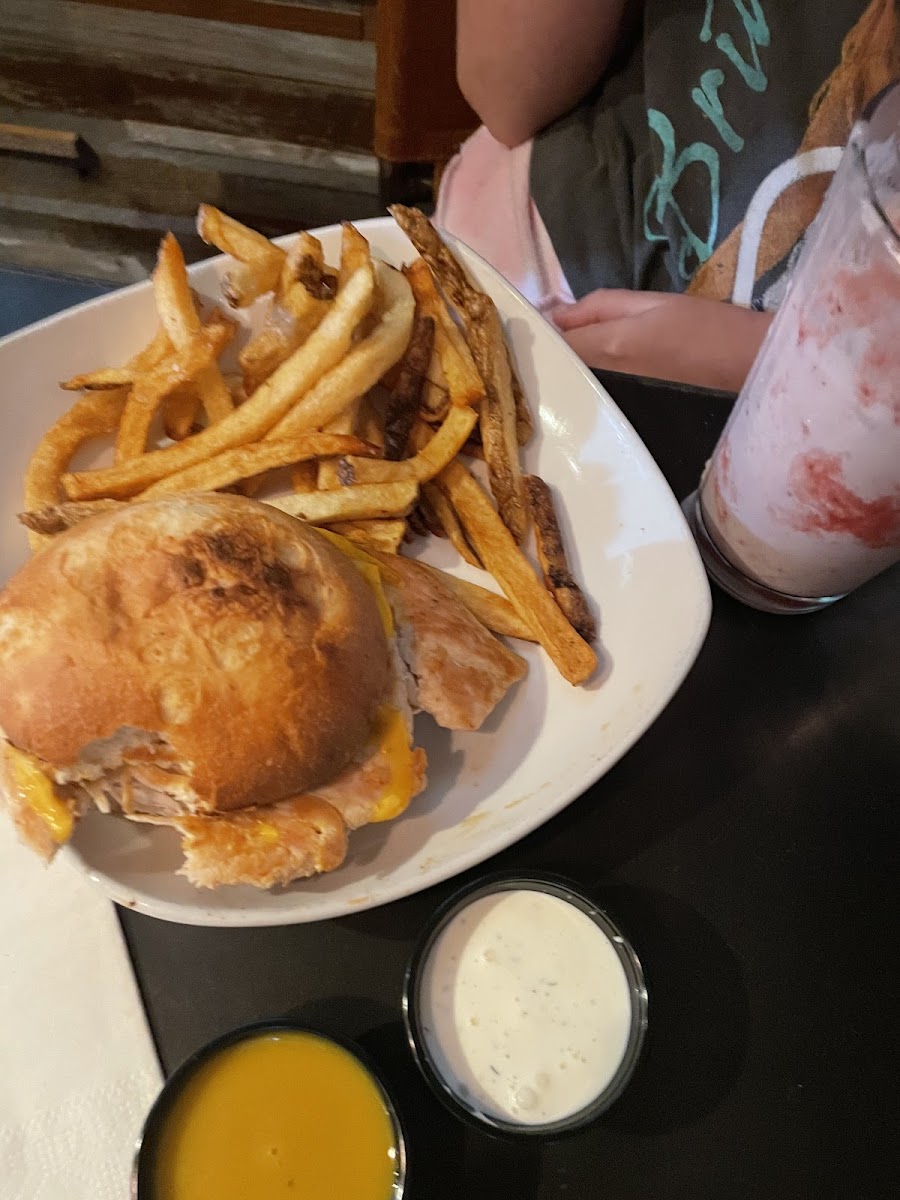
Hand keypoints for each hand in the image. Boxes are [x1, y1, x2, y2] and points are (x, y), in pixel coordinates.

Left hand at [551, 290, 772, 392]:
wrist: (749, 369)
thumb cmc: (707, 327)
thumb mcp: (653, 302)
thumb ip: (600, 307)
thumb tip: (556, 314)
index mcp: (610, 347)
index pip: (553, 343)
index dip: (537, 331)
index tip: (525, 318)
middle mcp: (605, 379)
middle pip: (561, 366)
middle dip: (548, 350)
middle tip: (536, 329)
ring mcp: (614, 398)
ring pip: (574, 379)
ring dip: (564, 363)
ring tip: (559, 344)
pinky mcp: (626, 409)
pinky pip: (592, 389)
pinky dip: (583, 375)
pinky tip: (585, 364)